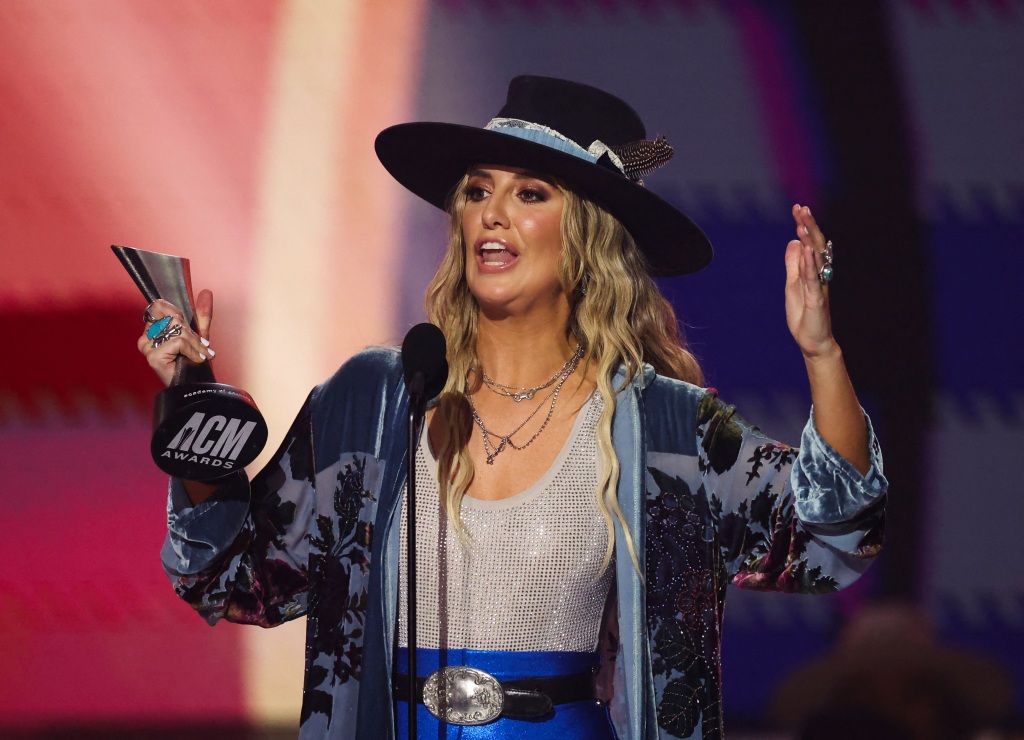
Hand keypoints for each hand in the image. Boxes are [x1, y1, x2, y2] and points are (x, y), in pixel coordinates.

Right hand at [137, 290, 214, 386]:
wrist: (196, 387)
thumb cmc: (194, 364)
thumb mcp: (199, 335)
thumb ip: (201, 314)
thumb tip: (207, 292)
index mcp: (153, 330)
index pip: (160, 306)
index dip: (178, 314)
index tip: (190, 331)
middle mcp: (146, 337)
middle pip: (173, 318)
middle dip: (192, 333)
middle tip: (200, 347)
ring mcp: (147, 347)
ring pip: (177, 329)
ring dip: (195, 343)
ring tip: (199, 355)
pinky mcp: (152, 356)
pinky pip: (178, 341)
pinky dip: (192, 350)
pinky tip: (195, 360)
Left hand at [784, 204, 836, 359]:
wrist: (813, 341)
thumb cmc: (804, 314)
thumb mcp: (792, 285)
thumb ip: (794, 264)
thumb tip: (794, 242)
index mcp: (813, 270)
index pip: (810, 243)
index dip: (804, 225)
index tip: (797, 208)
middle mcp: (819, 274)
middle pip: (815, 245)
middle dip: (808, 225)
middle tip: (801, 208)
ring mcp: (819, 286)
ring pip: (816, 259)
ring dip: (809, 240)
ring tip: (802, 223)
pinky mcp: (816, 299)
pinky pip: (813, 278)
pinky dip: (810, 263)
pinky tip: (807, 249)